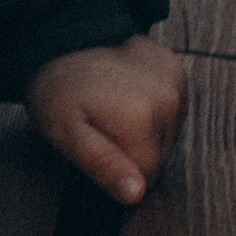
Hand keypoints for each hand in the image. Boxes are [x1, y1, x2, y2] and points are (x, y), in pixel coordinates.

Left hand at [25, 35, 183, 205]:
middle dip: (130, 151)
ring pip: (167, 137)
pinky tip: (128, 96)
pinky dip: (153, 110)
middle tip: (100, 127)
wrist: (62, 40)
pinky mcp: (177, 71)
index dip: (118, 172)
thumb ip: (102, 165)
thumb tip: (136, 195)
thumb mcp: (65, 133)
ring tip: (112, 110)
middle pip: (159, 157)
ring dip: (143, 132)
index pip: (146, 178)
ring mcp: (177, 82)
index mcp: (141, 119)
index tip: (96, 148)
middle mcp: (168, 99)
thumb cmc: (58, 91)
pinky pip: (173, 111)